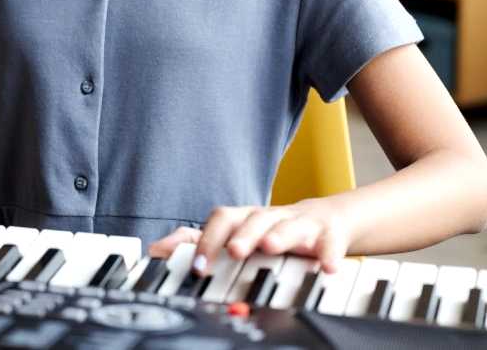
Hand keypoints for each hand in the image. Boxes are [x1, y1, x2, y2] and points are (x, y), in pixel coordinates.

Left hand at [149, 202, 349, 274]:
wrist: (325, 221)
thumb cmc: (270, 230)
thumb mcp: (235, 234)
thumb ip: (197, 241)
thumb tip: (156, 249)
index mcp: (244, 218)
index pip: (221, 219)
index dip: (208, 240)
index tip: (198, 267)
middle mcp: (269, 218)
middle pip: (253, 219)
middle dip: (242, 235)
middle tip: (234, 251)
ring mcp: (299, 224)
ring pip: (288, 225)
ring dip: (279, 236)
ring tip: (271, 247)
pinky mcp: (328, 235)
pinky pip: (330, 243)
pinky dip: (329, 254)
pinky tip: (327, 268)